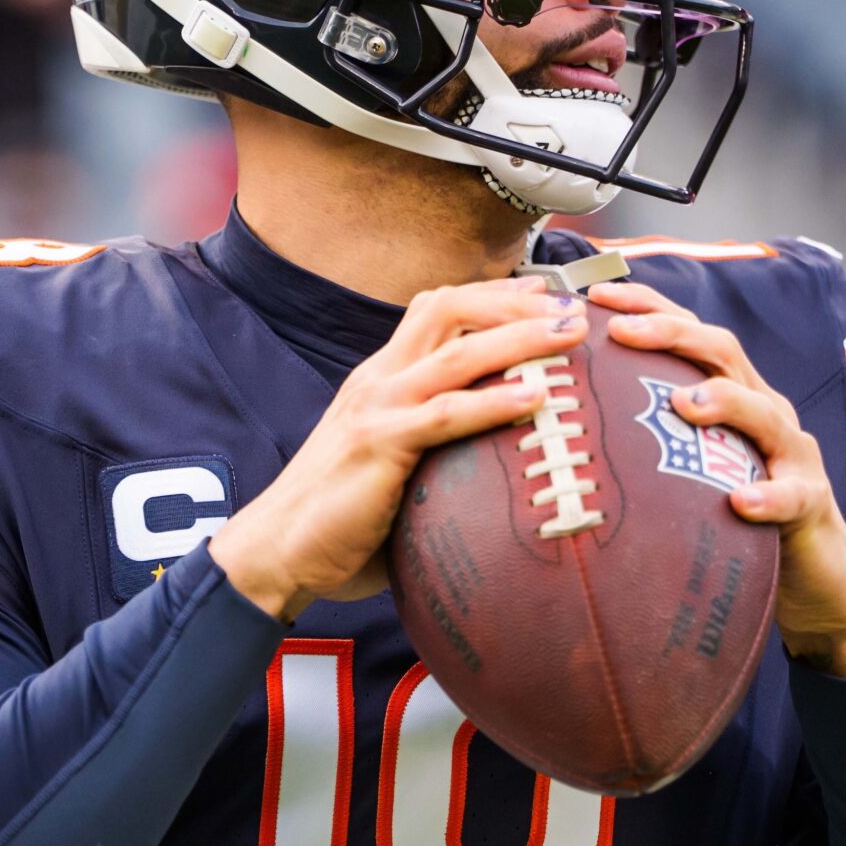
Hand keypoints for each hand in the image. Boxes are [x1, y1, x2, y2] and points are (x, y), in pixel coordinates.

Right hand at [210, 276, 587, 621]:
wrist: (275, 550)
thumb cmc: (339, 519)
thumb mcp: (390, 464)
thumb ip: (432, 449)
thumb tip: (498, 467)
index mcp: (380, 378)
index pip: (435, 309)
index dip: (492, 296)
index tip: (544, 296)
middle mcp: (378, 379)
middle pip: (449, 309)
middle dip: (514, 302)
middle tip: (569, 310)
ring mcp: (377, 408)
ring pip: (457, 352)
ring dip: (519, 338)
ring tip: (568, 337)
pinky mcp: (378, 445)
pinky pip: (446, 414)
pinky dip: (495, 401)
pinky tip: (535, 399)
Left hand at [589, 280, 845, 680]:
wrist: (814, 576)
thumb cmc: (734, 516)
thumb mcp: (689, 468)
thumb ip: (645, 441)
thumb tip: (560, 433)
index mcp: (731, 394)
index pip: (689, 334)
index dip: (647, 305)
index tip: (593, 293)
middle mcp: (763, 410)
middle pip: (722, 353)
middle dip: (673, 333)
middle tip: (622, 330)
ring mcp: (792, 454)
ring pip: (763, 412)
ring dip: (723, 402)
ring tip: (681, 404)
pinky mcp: (811, 505)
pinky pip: (792, 495)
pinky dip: (768, 496)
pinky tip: (740, 502)